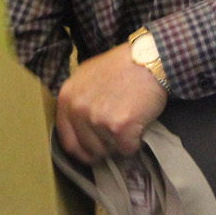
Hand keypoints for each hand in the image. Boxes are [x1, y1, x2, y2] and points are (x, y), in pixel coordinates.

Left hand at [55, 42, 166, 163]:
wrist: (149, 60)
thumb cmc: (122, 66)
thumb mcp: (87, 75)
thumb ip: (78, 100)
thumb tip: (80, 128)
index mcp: (67, 97)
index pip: (67, 141)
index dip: (81, 151)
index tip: (92, 154)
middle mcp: (78, 109)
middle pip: (89, 149)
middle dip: (105, 147)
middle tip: (118, 133)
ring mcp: (98, 118)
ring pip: (109, 150)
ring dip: (120, 143)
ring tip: (129, 121)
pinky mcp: (119, 127)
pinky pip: (127, 149)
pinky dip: (136, 141)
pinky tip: (139, 123)